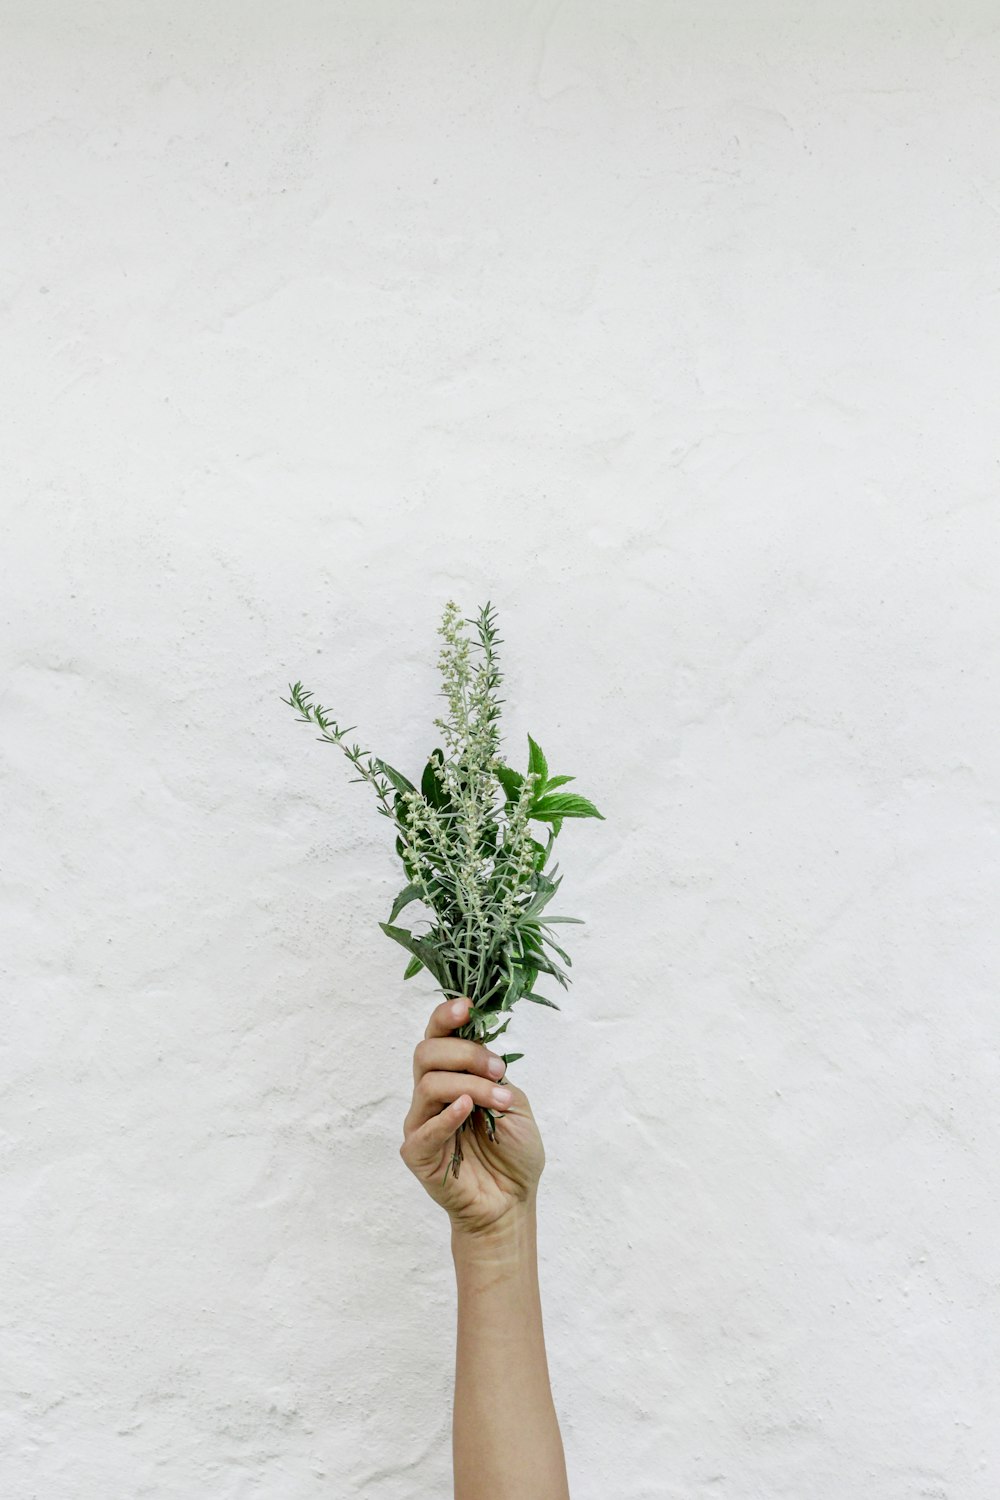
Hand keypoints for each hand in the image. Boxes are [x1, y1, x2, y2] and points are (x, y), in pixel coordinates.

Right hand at [399, 996, 545, 1238]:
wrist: (512, 1202)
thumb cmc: (513, 1153)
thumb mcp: (514, 1102)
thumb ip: (493, 1075)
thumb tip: (480, 1048)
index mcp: (452, 1076)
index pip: (437, 1036)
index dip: (446, 1016)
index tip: (468, 1007)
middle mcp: (431, 1095)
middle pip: (427, 1053)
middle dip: (466, 1053)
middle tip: (498, 1069)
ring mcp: (420, 1123)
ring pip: (429, 1084)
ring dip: (470, 1085)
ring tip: (500, 1101)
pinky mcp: (417, 1153)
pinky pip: (424, 1129)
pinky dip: (446, 1116)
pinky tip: (467, 1110)